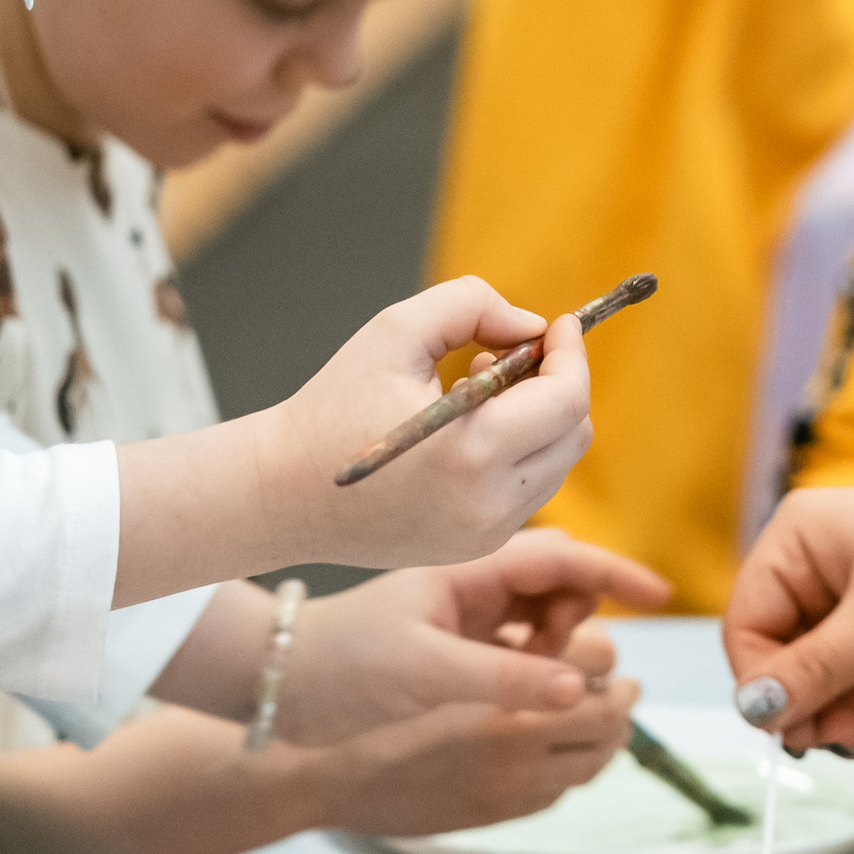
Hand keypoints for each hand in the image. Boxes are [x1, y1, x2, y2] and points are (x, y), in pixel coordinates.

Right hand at [273, 284, 594, 571]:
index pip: (567, 400)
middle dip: (559, 383)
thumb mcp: (394, 332)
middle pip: (574, 434)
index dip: (572, 354)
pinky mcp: (475, 547)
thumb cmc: (331, 406)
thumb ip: (473, 306)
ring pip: (556, 463)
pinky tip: (470, 426)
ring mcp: (485, 534)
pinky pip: (528, 490)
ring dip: (540, 417)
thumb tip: (533, 329)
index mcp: (472, 452)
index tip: (561, 324)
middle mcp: (489, 504)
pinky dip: (520, 451)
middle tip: (512, 351)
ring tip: (477, 385)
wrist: (279, 495)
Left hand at [276, 533, 670, 744]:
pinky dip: (536, 667)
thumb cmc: (342, 665)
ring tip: (526, 683)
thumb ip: (504, 679)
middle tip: (549, 663)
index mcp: (469, 568)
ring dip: (556, 648)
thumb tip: (576, 688)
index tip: (660, 596)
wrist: (279, 683)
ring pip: (544, 619)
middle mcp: (474, 584)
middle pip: (560, 584)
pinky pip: (521, 649)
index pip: (560, 558)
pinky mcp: (459, 647)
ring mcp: (467, 615)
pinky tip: (524, 695)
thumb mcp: (425, 673)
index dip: (615, 574)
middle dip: (577, 619)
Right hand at [305, 677, 641, 836]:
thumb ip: (509, 645)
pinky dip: (568, 769)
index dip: (607, 662)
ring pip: (591, 764)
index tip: (602, 657)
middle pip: (610, 724)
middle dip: (618, 702)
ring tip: (595, 719)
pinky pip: (556, 792)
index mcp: (506, 700)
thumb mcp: (442, 650)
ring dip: (602, 740)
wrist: (320, 769)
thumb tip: (568, 635)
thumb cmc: (372, 693)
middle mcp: (516, 750)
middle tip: (617, 688)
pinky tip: (553, 750)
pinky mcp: (494, 817)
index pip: (599, 674)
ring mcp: (508, 790)